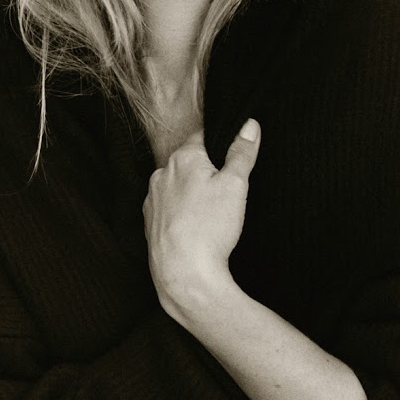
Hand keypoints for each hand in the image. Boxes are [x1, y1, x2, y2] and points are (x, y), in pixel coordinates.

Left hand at [142, 118, 260, 309]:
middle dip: (207, 171)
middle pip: (189, 162)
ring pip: (177, 186)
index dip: (220, 145)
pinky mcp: (150, 223)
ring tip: (213, 214)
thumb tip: (249, 124)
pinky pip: (169, 209)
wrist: (184, 274)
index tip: (232, 158)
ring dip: (193, 193)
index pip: (202, 137)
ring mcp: (152, 200)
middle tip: (228, 191)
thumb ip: (242, 152)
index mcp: (182, 158)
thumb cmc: (210, 228)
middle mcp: (161, 174)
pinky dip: (182, 213)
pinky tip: (197, 228)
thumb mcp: (236, 184)